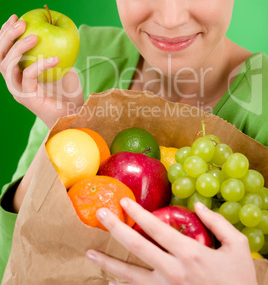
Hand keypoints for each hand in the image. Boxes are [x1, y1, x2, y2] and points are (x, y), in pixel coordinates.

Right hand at [0, 14, 83, 127]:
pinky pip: (29, 77)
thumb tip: (56, 27)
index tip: (15, 16)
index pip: (4, 50)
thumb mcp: (61, 65)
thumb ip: (53, 50)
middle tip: (21, 22)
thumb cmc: (68, 92)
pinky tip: (55, 58)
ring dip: (18, 48)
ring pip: (7, 67)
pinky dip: (40, 65)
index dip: (5, 33)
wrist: (75, 115)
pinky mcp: (28, 99)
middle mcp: (14, 82)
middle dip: (6, 36)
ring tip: (34, 36)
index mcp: (18, 73)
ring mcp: (19, 91)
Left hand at [86, 199, 256, 284]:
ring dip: (108, 262)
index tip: (123, 202)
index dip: (138, 213)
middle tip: (99, 215)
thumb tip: (197, 205)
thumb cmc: (239, 281)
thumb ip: (217, 223)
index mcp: (190, 253)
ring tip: (90, 252)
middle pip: (137, 246)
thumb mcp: (237, 247)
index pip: (156, 228)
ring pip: (130, 275)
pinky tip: (109, 283)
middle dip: (115, 229)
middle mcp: (173, 271)